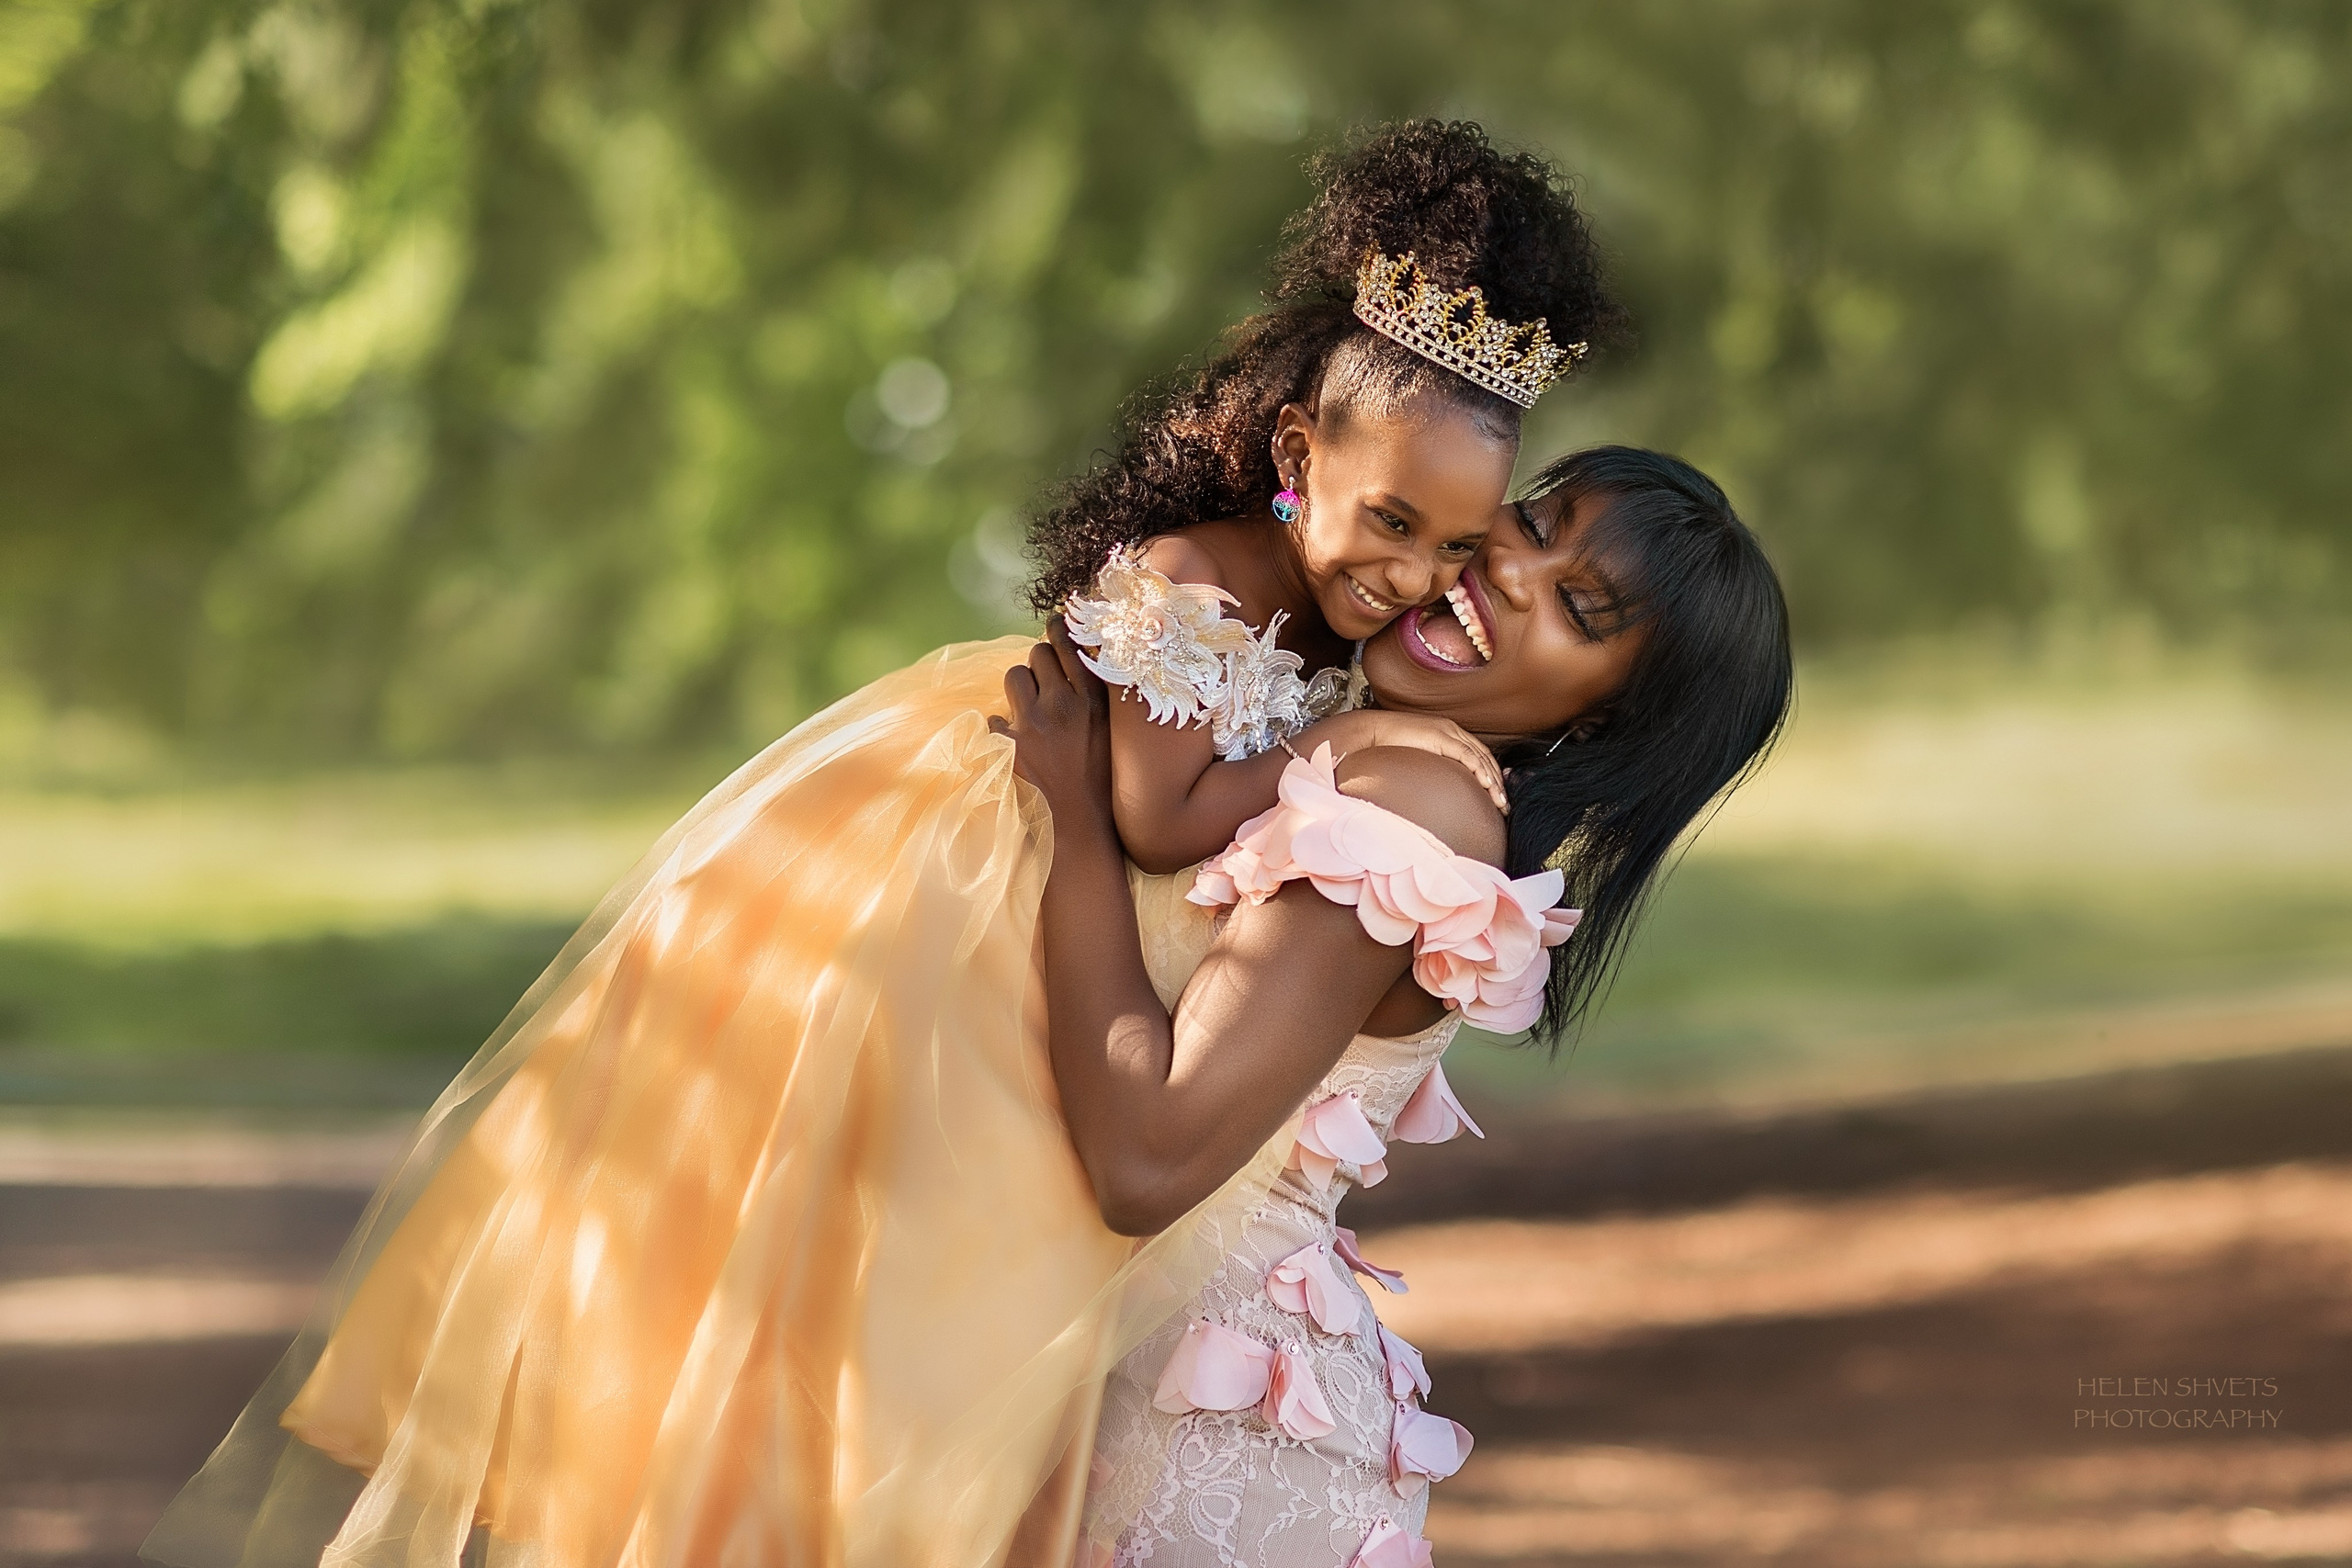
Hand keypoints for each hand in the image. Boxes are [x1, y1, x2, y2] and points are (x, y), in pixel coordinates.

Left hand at [991, 618, 1117, 839]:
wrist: (1081, 831)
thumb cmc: (1101, 783)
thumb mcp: (1112, 733)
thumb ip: (1096, 697)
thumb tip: (1078, 659)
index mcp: (1096, 700)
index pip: (1071, 644)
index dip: (1059, 629)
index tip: (1055, 622)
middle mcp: (1065, 705)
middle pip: (1038, 654)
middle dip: (1038, 664)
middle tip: (1043, 685)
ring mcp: (1035, 724)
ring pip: (1014, 676)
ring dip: (1019, 689)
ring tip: (1028, 712)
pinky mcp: (1008, 745)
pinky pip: (994, 718)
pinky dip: (1002, 731)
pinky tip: (1016, 748)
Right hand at [1294, 709, 1508, 811]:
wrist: (1370, 732)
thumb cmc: (1387, 748)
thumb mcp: (1415, 760)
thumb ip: (1429, 769)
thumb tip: (1433, 791)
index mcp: (1449, 734)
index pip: (1479, 755)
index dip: (1491, 775)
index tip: (1497, 796)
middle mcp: (1453, 731)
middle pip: (1485, 757)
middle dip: (1498, 782)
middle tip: (1504, 806)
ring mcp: (1449, 732)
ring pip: (1481, 757)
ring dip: (1493, 782)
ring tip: (1499, 803)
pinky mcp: (1441, 736)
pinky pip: (1468, 755)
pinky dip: (1480, 771)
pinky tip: (1486, 786)